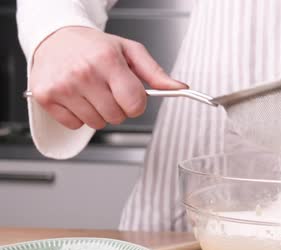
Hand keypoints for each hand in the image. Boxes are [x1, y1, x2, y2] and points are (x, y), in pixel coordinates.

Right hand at [29, 26, 186, 129]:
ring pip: (96, 123)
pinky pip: (75, 125)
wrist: (56, 37)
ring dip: (99, 113)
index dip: (137, 104)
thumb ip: (156, 73)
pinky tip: (76, 97)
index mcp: (108, 60)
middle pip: (117, 116)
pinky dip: (78, 116)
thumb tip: (178, 88)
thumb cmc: (95, 46)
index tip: (131, 95)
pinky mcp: (45, 97)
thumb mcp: (130, 51)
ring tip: (92, 92)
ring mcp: (63, 86)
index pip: (134, 103)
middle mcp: (84, 73)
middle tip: (109, 90)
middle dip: (118, 108)